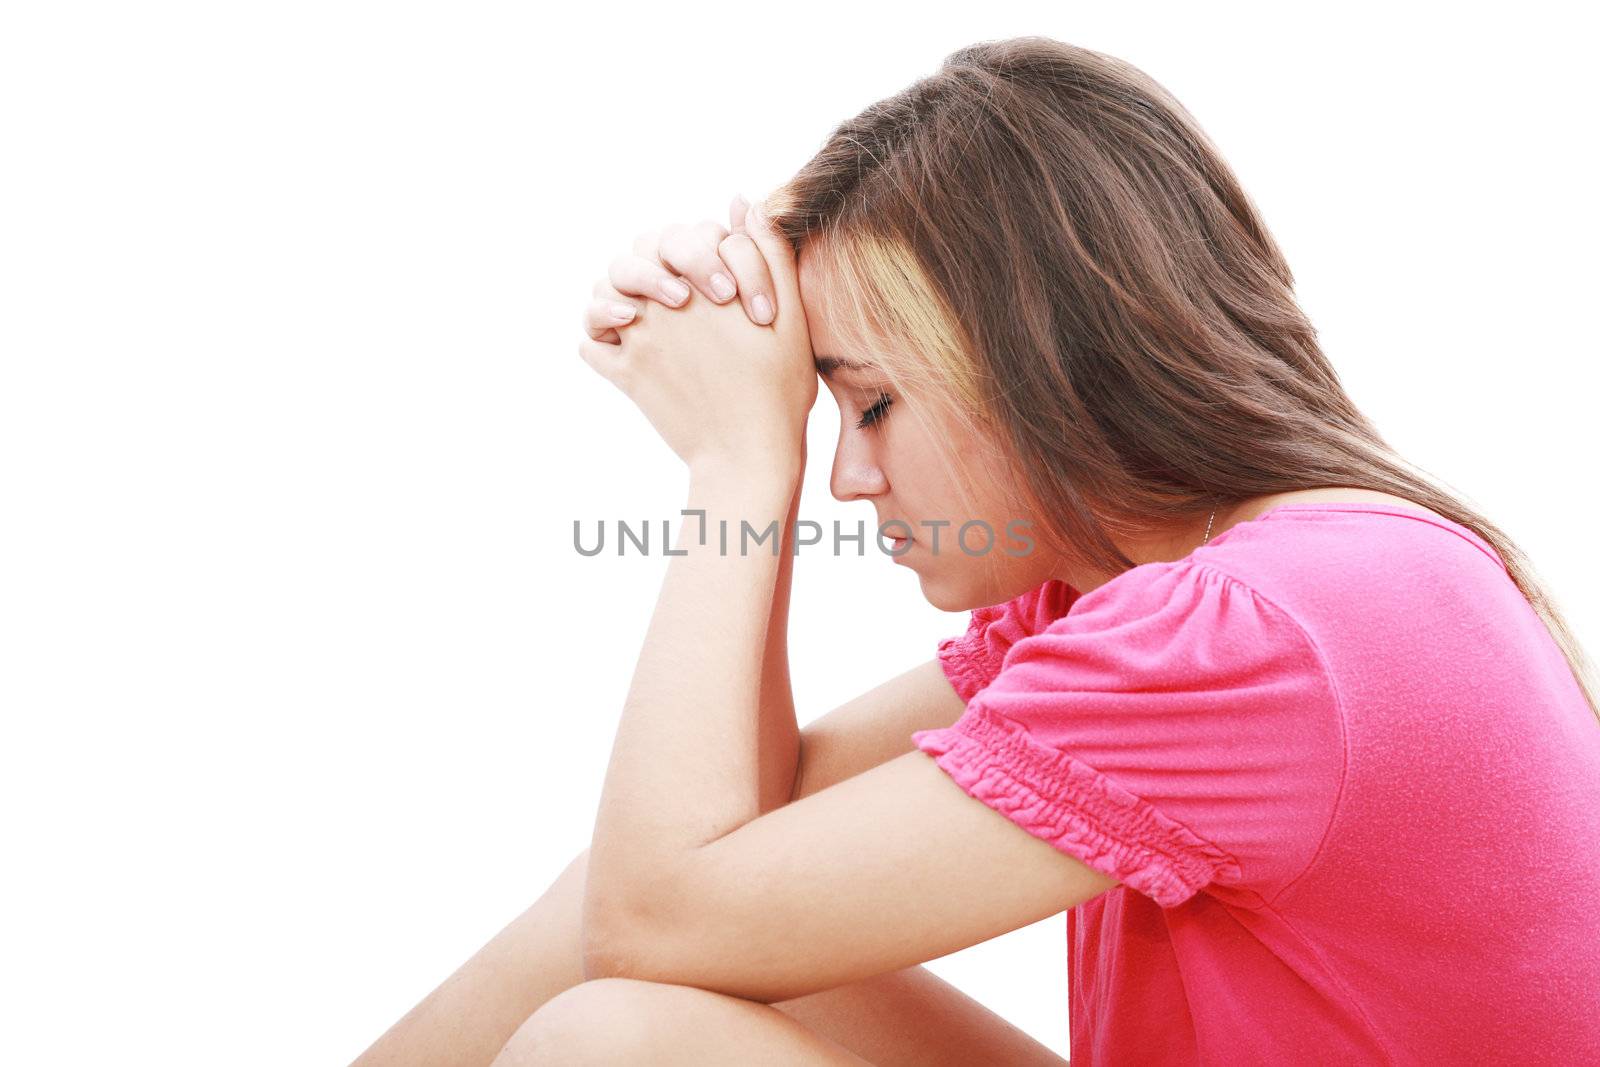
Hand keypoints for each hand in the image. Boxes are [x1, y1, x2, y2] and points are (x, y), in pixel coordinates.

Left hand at [578, 199, 814, 473]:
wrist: (749, 454)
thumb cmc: (779, 387)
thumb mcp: (790, 313)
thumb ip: (767, 251)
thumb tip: (739, 202)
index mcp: (701, 284)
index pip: (684, 238)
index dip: (707, 254)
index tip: (731, 293)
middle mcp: (661, 306)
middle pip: (636, 256)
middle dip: (657, 264)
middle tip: (685, 295)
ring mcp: (639, 340)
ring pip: (604, 292)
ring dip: (620, 293)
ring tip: (647, 309)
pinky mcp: (626, 376)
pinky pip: (591, 344)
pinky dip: (601, 338)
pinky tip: (627, 341)